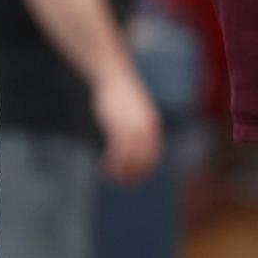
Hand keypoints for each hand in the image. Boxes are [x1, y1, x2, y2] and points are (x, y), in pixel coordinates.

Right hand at [91, 69, 162, 183]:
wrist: (113, 76)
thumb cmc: (121, 96)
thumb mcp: (135, 113)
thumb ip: (138, 130)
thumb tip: (134, 147)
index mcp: (152, 126)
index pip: (153, 156)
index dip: (144, 171)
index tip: (134, 179)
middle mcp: (146, 128)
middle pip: (143, 161)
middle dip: (131, 175)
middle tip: (119, 181)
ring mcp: (132, 127)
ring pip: (130, 159)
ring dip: (119, 172)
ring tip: (108, 174)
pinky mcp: (117, 126)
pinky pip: (117, 152)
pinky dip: (111, 164)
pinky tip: (103, 165)